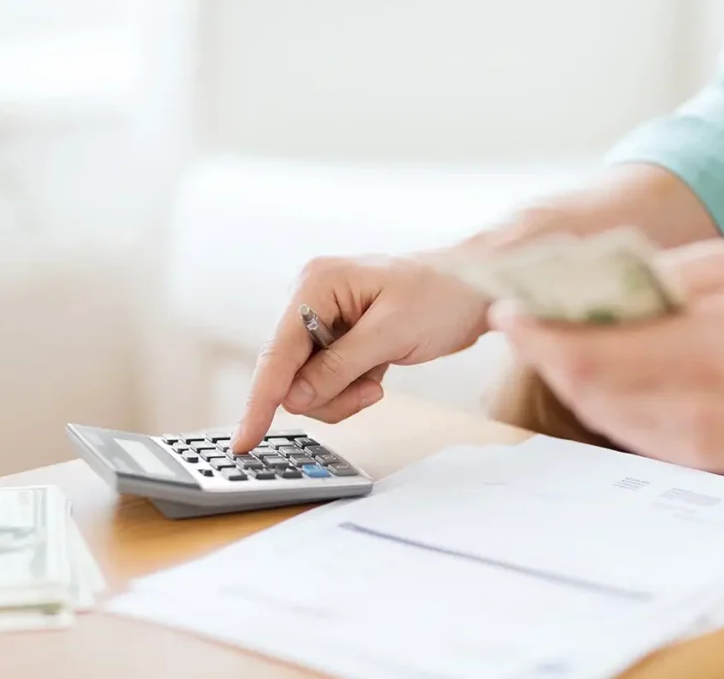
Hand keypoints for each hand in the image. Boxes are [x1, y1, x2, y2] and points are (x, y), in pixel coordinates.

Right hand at [231, 253, 489, 452]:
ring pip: (308, 383)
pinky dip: (351, 389)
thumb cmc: (442, 295)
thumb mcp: (392, 333)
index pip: (277, 352)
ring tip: (379, 380)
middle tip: (371, 390)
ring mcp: (323, 319)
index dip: (261, 399)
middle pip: (290, 373)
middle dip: (327, 394)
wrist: (478, 286)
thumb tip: (295, 398)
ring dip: (342, 394)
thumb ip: (340, 366)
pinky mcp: (338, 338)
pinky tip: (378, 373)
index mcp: (315, 283)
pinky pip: (327, 380)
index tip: (245, 440)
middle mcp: (310, 298)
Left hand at [490, 240, 723, 473]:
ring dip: (572, 380)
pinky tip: (606, 376)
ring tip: (559, 346)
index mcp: (695, 352)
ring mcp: (694, 442)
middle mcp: (689, 408)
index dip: (536, 337)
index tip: (507, 315)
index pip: (586, 354)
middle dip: (546, 356)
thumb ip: (653, 277)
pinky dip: (607, 402)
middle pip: (584, 390)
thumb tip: (592, 283)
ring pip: (601, 415)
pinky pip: (631, 432)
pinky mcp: (701, 460)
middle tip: (527, 326)